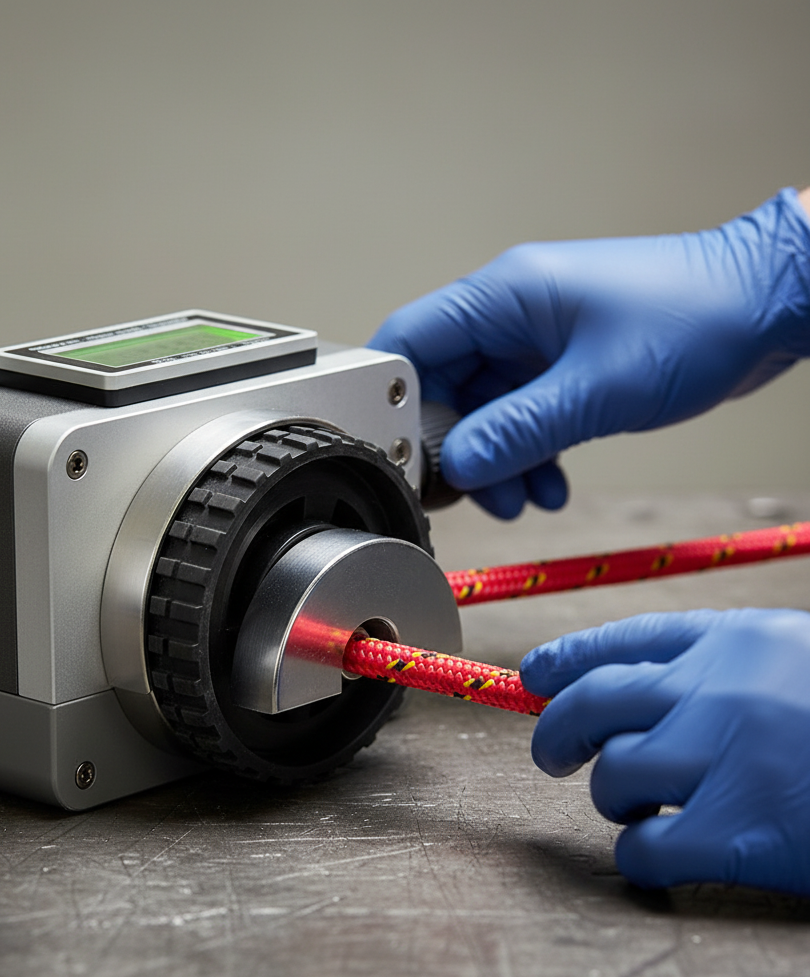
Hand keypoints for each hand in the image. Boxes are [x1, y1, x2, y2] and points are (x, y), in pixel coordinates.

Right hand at [368, 189, 809, 518]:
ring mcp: (535, 339)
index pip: (410, 340)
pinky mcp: (559, 364)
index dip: (391, 398)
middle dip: (457, 447)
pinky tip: (550, 483)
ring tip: (523, 499)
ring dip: (498, 460)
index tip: (399, 452)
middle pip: (444, 385)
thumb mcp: (597, 388)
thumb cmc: (696, 317)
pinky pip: (521, 416)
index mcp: (503, 295)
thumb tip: (460, 465)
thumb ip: (519, 431)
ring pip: (484, 409)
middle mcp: (510, 313)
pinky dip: (529, 453)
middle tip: (471, 491)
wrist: (768, 305)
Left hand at [523, 608, 809, 894]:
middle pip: (592, 704)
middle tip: (552, 755)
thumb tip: (634, 691)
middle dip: (556, 732)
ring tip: (647, 808)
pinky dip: (639, 856)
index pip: (624, 640)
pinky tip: (661, 853)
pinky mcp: (744, 832)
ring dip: (616, 799)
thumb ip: (728, 665)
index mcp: (739, 639)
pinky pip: (643, 847)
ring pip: (613, 777)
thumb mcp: (798, 661)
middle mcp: (720, 688)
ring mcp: (728, 757)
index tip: (532, 675)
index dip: (567, 660)